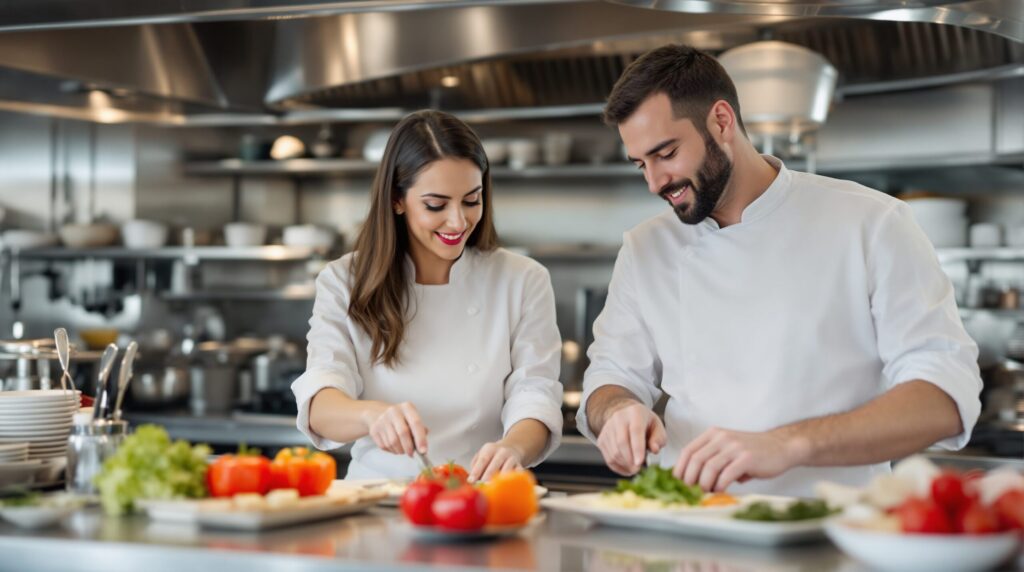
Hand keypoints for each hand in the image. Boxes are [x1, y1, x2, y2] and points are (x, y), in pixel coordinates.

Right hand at [365, 401, 427, 456]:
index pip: (416, 423)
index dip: (420, 438)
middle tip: (412, 454)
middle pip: (403, 433)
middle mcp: (393, 411)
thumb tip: (422, 446)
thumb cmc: (400, 418)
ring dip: (400, 450)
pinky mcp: (374, 430)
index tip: (423, 451)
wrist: (377, 413)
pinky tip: (394, 447)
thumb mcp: (412, 418)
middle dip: (409, 447)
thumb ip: (420, 430)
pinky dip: (392, 450)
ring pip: (393, 442)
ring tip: (403, 450)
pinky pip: (385, 445)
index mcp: (406, 407)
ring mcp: (382, 420)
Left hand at [469, 441, 523, 482]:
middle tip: (484, 486)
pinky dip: (515, 479)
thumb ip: (476, 465)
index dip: (476, 471)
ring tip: (496, 489)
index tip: (471, 481)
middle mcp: (502, 452)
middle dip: (489, 476)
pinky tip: (511, 487)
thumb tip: (471, 480)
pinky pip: (518, 473)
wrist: (511, 447)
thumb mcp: (482, 454)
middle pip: (495, 464)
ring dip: (502, 479)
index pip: (482, 460)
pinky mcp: (519, 465)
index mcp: (490, 449)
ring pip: (507, 468)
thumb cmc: (492, 456)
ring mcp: (512, 458)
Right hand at [595, 401, 665, 475]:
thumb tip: (654, 449)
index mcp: (635, 412)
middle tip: (639, 469)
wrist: (627, 416)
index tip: (640, 463)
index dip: (637, 448)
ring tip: (635, 468)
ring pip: (614, 452)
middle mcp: (618, 418)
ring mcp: (607, 428)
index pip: (635, 430)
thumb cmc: (645, 423)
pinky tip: (627, 468)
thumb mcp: (657, 427)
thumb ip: (658, 438)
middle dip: (630, 460)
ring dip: (625, 465)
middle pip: (621, 442)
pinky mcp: (601, 439)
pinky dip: (618, 467)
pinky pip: (608, 458)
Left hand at [672, 427, 807, 491]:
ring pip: (709, 468)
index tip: (679, 482)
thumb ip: (711, 460)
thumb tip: (692, 482)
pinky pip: (727, 475)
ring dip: (705, 484)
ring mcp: (734, 447)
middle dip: (690, 479)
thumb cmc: (752, 452)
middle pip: (696, 460)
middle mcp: (722, 438)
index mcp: (713, 434)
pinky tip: (721, 490)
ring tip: (708, 492)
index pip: (688, 450)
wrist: (781, 447)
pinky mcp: (747, 458)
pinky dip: (720, 486)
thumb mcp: (727, 450)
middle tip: (691, 491)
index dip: (680, 468)